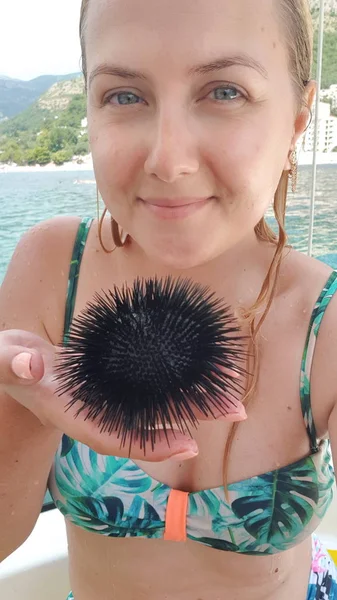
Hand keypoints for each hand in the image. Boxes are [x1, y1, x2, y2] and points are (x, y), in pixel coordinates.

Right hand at [1, 330, 245, 461]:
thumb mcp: (5, 361)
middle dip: (193, 416)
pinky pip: (153, 386)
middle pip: (151, 422)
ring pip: (159, 403)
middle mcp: (98, 413)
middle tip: (236, 410)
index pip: (116, 437)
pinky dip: (179, 380)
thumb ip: (11, 364)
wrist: (17, 363)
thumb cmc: (8, 363)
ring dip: (195, 399)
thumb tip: (27, 364)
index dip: (152, 443)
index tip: (189, 445)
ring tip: (231, 394)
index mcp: (73, 415)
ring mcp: (110, 400)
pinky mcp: (117, 383)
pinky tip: (201, 373)